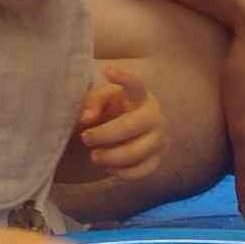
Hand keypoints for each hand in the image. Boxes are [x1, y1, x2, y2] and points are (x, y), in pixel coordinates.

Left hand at [71, 64, 164, 180]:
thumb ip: (91, 104)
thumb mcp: (98, 103)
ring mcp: (159, 138)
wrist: (123, 137)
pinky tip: (107, 168)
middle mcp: (154, 115)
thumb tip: (86, 118)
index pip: (136, 84)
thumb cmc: (109, 113)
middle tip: (84, 138)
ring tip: (93, 156)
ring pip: (137, 152)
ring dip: (111, 157)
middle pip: (132, 125)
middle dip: (105, 134)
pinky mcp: (158, 159)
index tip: (107, 70)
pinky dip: (122, 172)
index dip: (124, 78)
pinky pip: (142, 170)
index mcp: (140, 96)